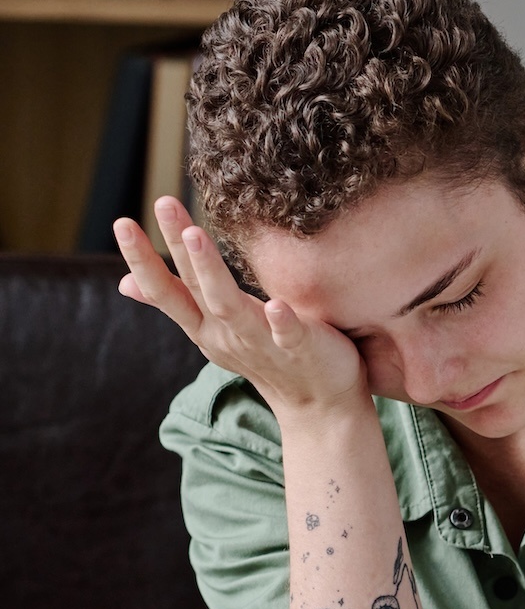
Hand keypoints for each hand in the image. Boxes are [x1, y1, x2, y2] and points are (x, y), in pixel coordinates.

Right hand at [114, 198, 368, 418]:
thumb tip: (125, 283)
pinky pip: (288, 335)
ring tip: (196, 235)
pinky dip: (280, 321)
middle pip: (194, 286)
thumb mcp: (211, 330)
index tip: (121, 222)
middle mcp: (226, 334)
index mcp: (205, 325)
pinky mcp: (298, 351)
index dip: (142, 258)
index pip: (165, 289)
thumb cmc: (266, 357)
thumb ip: (175, 303)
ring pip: (231, 306)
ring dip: (212, 272)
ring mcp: (261, 343)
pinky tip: (277, 305)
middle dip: (176, 246)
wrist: (319, 405)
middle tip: (162, 203)